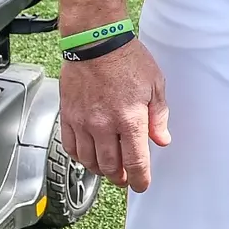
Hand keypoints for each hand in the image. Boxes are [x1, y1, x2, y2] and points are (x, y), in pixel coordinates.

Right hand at [59, 39, 169, 189]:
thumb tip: (161, 139)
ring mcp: (83, 123)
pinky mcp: (67, 116)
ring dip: (100, 169)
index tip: (142, 185)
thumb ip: (158, 116)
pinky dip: (80, 156)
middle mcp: (104, 125)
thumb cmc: (127, 59)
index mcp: (130, 118)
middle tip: (125, 179)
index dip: (139, 178)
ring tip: (109, 169)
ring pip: (89, 160)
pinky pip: (71, 146)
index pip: (135, 161)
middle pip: (110, 166)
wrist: (95, 43)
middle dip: (120, 177)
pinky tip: (88, 155)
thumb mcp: (155, 85)